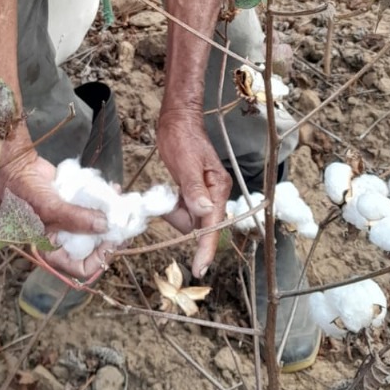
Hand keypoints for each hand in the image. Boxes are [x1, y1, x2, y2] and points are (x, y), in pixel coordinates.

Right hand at [0, 144, 112, 278]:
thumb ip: (76, 219)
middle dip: (111, 236)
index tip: (112, 241)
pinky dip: (105, 200)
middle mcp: (62, 239)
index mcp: (51, 250)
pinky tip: (113, 189)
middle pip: (93, 247)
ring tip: (122, 204)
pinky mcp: (74, 204)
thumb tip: (105, 226)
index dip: (99, 258)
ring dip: (112, 216)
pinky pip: (93, 207)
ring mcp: (69, 221)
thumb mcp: (49, 208)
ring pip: (97, 226)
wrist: (15, 166)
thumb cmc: (23, 192)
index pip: (80, 267)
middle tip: (126, 225)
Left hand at [156, 110, 231, 277]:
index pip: (213, 225)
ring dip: (176, 211)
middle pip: (200, 225)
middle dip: (182, 218)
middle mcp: (215, 194)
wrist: (177, 121)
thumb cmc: (182, 138)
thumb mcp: (185, 162)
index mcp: (218, 188)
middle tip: (171, 197)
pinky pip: (185, 211)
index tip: (200, 268)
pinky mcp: (195, 192)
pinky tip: (172, 190)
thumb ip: (194, 188)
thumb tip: (204, 210)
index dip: (206, 247)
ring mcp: (206, 194)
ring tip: (171, 189)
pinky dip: (174, 206)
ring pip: (190, 220)